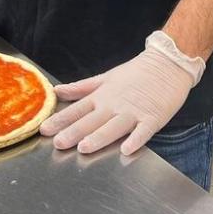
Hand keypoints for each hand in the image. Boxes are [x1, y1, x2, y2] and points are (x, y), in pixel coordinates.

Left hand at [39, 31, 205, 154]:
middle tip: (58, 144)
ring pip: (114, 126)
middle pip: (92, 120)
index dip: (61, 120)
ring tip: (84, 147)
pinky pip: (143, 131)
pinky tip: (126, 150)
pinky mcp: (153, 117)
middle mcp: (115, 104)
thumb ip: (82, 87)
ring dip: (99, 137)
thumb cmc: (137, 72)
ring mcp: (134, 111)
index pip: (78, 109)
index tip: (44, 130)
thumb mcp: (106, 77)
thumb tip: (57, 91)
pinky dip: (135, 139)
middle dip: (74, 132)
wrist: (168, 63)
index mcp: (103, 95)